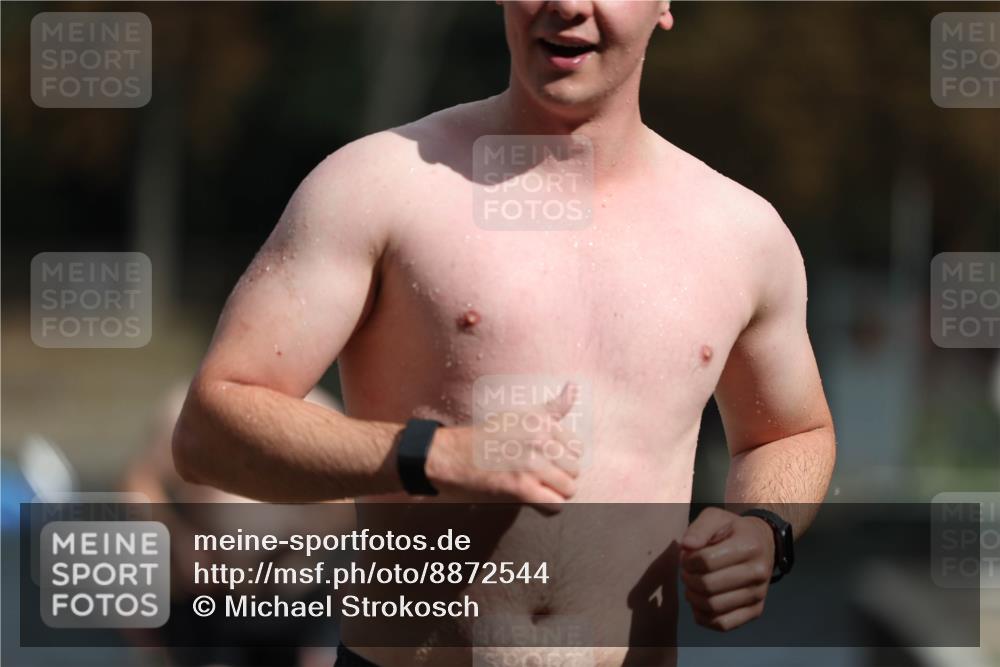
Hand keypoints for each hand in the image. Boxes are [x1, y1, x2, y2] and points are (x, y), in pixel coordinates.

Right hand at [425, 382, 581, 512]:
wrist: (452, 455)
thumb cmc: (485, 436)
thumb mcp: (519, 414)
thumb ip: (551, 408)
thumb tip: (574, 387)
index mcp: (541, 422)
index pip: (577, 448)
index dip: (563, 457)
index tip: (547, 459)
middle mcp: (540, 440)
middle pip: (575, 469)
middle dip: (561, 476)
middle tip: (540, 476)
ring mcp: (532, 465)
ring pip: (568, 489)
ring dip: (555, 492)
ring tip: (538, 488)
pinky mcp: (522, 488)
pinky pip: (555, 505)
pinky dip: (548, 507)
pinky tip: (534, 500)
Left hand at [680, 507, 774, 630]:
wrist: (762, 543)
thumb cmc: (733, 530)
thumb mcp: (715, 517)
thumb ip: (699, 528)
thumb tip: (686, 547)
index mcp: (749, 546)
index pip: (706, 561)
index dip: (688, 561)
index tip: (686, 557)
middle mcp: (758, 573)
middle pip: (708, 586)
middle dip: (688, 579)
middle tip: (686, 572)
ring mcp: (759, 594)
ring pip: (714, 607)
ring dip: (693, 598)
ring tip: (692, 585)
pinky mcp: (756, 611)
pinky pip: (723, 624)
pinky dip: (704, 618)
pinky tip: (699, 603)